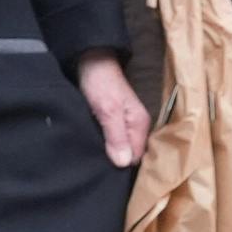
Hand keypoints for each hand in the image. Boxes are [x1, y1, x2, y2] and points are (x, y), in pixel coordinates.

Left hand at [78, 52, 148, 166]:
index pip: (135, 159)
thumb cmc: (101, 84)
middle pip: (130, 154)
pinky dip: (104, 144)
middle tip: (96, 166)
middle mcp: (137, 127)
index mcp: (140, 125)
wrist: (92, 61)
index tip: (104, 170)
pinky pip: (113, 140)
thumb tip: (122, 164)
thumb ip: (116, 136)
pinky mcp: (115, 122)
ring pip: (121, 148)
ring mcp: (126, 124)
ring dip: (109, 152)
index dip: (121, 166)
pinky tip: (94, 146)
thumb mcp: (108, 111)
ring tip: (93, 158)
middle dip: (116, 160)